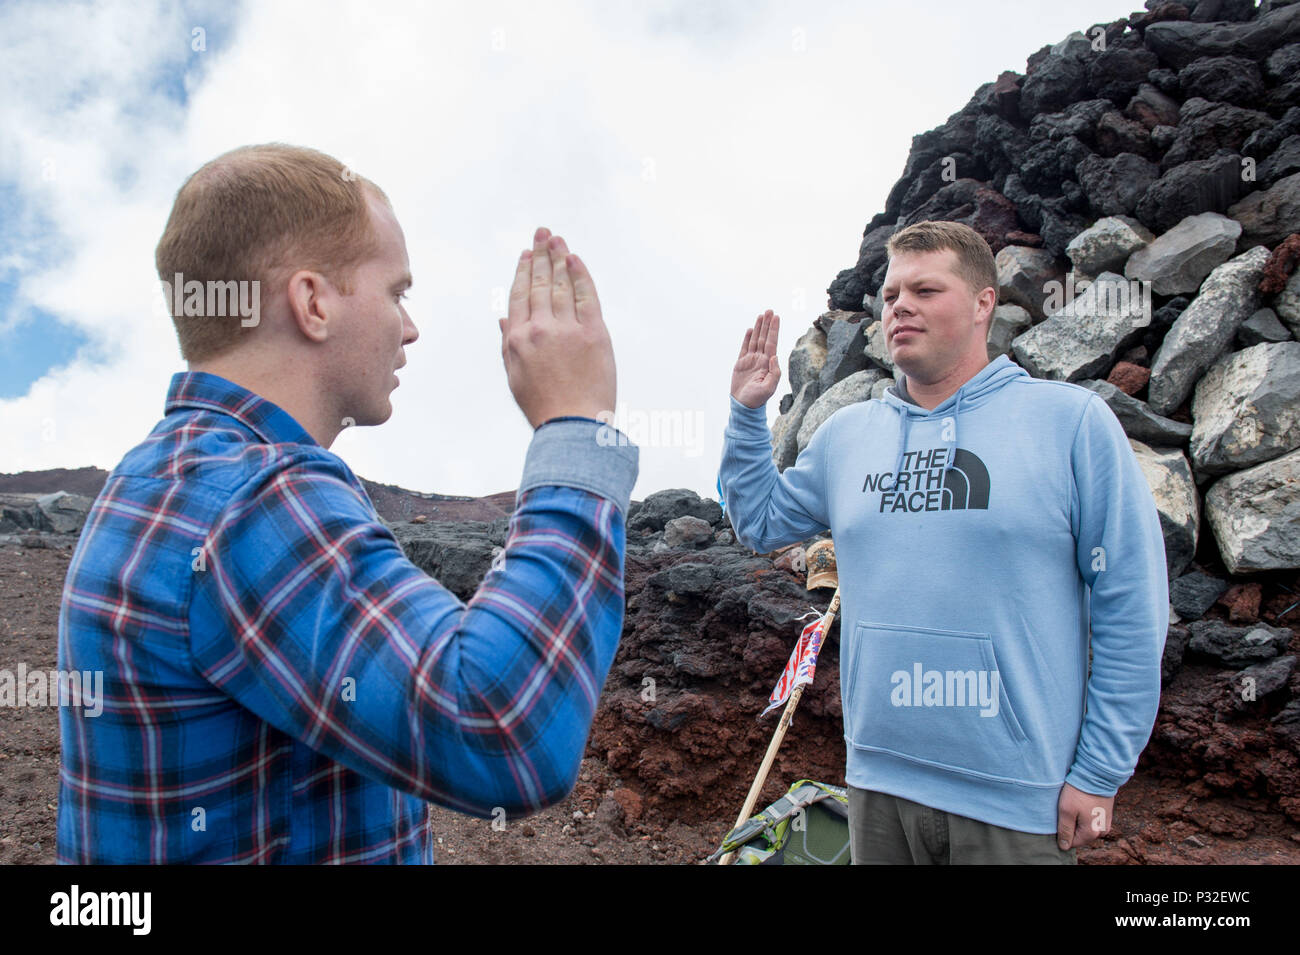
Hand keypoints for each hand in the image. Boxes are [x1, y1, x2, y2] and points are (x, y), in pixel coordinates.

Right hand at [499, 227, 615, 428]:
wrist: (573, 425)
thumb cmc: (544, 407)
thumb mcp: (515, 376)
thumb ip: (509, 344)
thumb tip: (503, 318)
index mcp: (517, 340)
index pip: (519, 296)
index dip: (523, 272)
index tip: (526, 254)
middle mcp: (539, 330)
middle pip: (539, 284)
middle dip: (541, 255)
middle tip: (543, 233)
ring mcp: (567, 330)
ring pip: (560, 285)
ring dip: (558, 258)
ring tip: (557, 239)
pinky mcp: (593, 334)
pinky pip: (585, 296)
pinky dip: (579, 275)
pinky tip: (575, 260)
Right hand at [730, 310, 780, 408]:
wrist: (743, 405)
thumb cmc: (757, 399)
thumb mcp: (769, 388)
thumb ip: (775, 373)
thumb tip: (774, 357)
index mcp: (768, 363)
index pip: (772, 342)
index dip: (774, 329)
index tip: (776, 317)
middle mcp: (761, 359)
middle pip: (765, 338)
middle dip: (767, 324)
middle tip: (770, 310)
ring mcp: (751, 360)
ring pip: (755, 340)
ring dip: (759, 328)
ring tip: (762, 316)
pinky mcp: (741, 364)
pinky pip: (744, 348)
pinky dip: (747, 338)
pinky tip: (750, 330)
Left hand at [1056, 782, 1113, 849]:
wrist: (1097, 774)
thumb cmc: (1079, 792)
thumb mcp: (1066, 811)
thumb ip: (1065, 830)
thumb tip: (1064, 847)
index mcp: (1091, 834)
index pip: (1072, 842)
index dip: (1063, 831)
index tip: (1060, 816)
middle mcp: (1102, 832)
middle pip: (1080, 835)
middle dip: (1071, 824)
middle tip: (1067, 808)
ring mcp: (1106, 822)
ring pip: (1086, 827)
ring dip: (1078, 819)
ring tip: (1074, 804)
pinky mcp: (1107, 813)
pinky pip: (1092, 819)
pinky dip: (1085, 813)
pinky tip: (1082, 802)